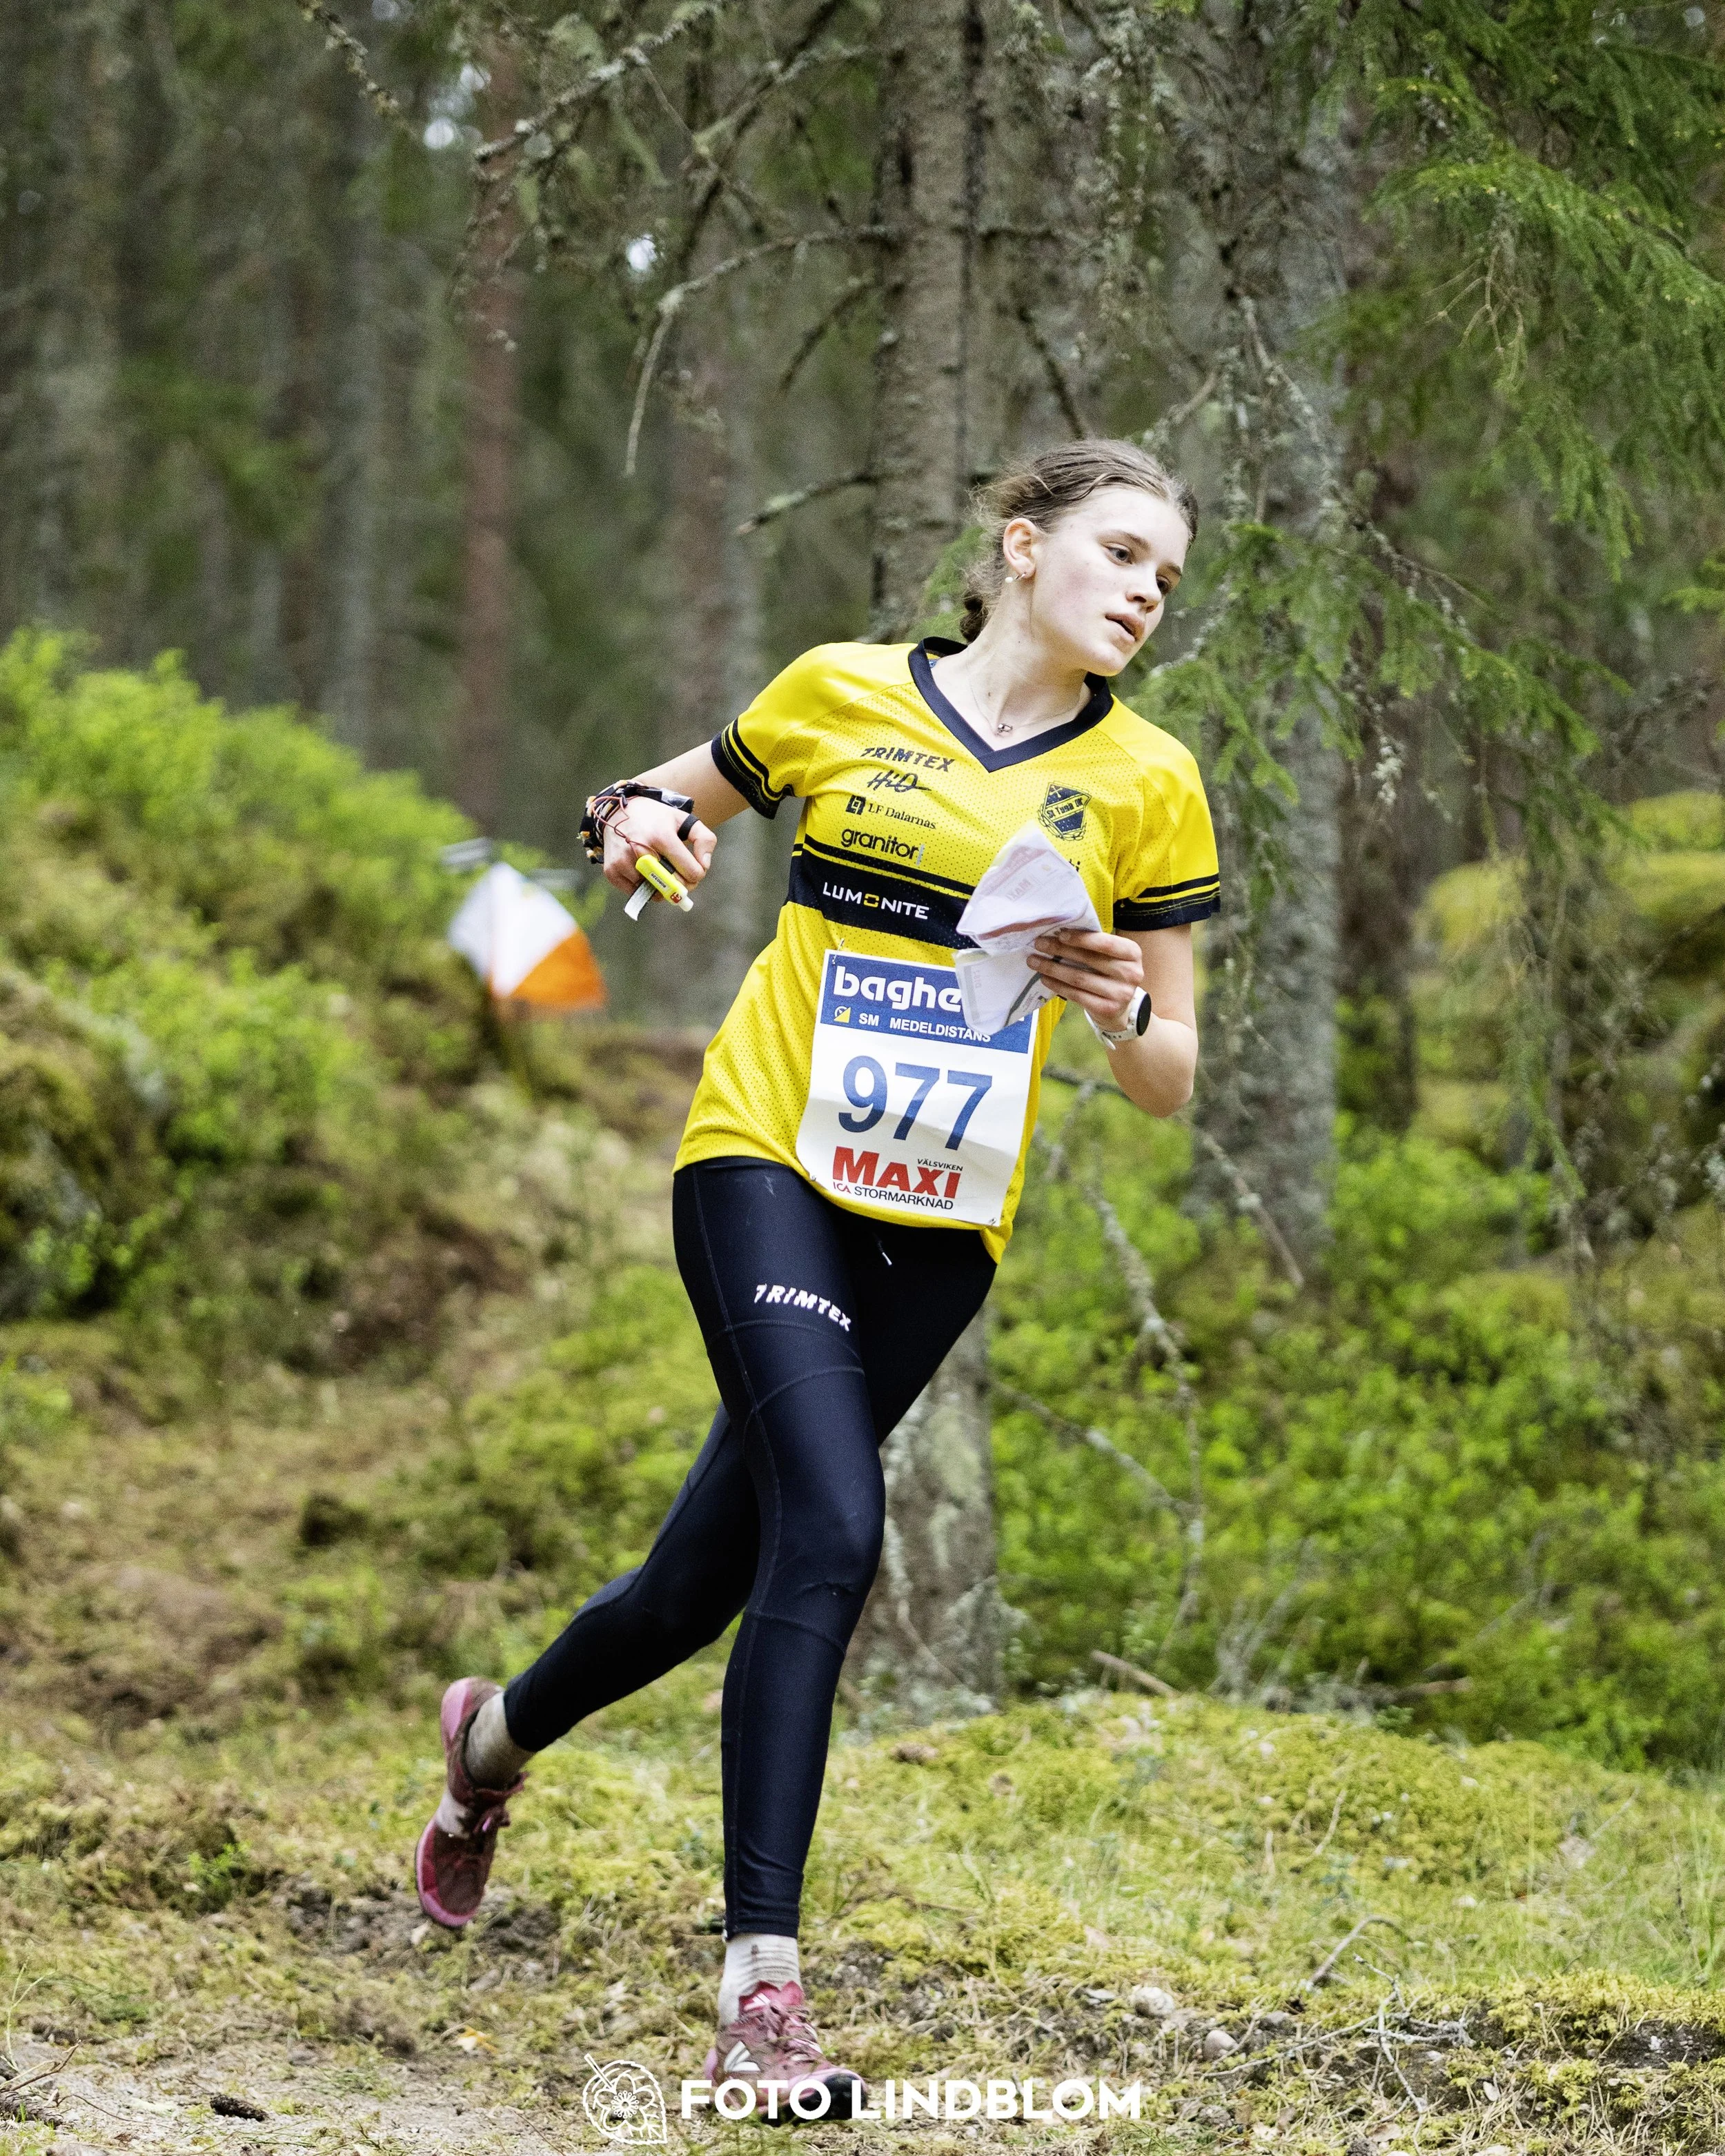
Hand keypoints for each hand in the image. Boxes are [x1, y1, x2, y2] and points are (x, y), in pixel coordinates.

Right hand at [602, 798, 716, 895]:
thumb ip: (705, 840)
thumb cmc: (655, 818)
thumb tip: (704, 866)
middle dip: (681, 883)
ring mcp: (624, 862)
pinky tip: (642, 869)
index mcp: (662, 836)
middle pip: (673, 886)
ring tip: (657, 865)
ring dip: (660, 885)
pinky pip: (637, 892)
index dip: (697, 873)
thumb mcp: (684, 820)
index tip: (693, 868)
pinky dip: (644, 886)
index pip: (691, 872)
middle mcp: (640, 850)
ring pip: (655, 892)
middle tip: (678, 872)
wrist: (618, 811)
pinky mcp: (612, 872)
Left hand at [1026, 926, 1143, 1026]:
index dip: (1082, 938)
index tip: (1059, 933)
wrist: (1119, 1007)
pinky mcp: (1107, 1009)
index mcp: (1132, 953)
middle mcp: (1131, 973)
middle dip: (1060, 950)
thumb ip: (1093, 944)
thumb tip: (1058, 933)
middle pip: (1089, 960)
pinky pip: (1076, 995)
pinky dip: (1057, 985)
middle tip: (1039, 944)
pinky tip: (1045, 979)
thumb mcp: (1109, 956)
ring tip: (1035, 961)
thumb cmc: (1110, 973)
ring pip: (1079, 978)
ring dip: (1053, 968)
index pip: (1106, 943)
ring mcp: (1121, 994)